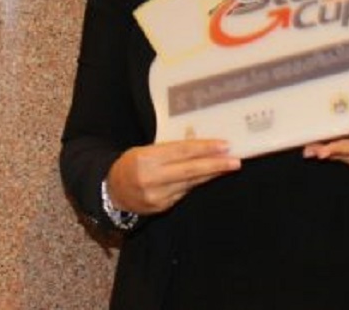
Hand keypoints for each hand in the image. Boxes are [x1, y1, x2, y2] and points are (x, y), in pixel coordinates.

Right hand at [105, 139, 240, 214]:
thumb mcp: (146, 150)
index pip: (181, 152)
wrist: (112, 192)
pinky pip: (185, 192)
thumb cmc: (131, 164)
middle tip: (236, 161)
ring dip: (211, 174)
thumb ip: (170, 148)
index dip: (204, 148)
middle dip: (216, 165)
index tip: (224, 145)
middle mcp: (152, 179)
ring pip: (191, 183)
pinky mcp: (161, 207)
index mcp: (146, 158)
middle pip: (190, 170)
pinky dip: (197, 183)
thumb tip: (198, 141)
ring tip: (228, 166)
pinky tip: (209, 176)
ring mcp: (157, 196)